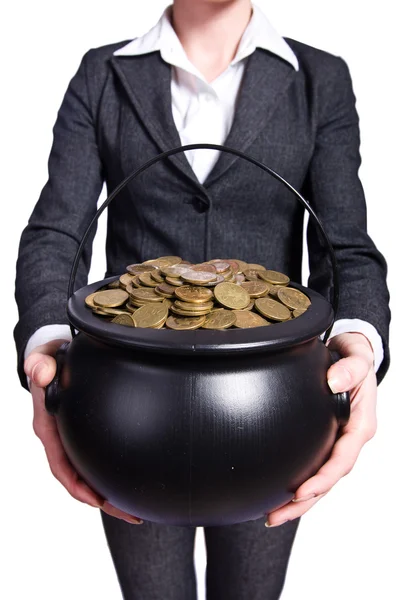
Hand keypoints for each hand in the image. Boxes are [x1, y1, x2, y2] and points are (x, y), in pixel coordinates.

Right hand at [24, 340, 142, 524]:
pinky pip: (97, 459)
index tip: (97, 500)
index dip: (78, 486)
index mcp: (48, 428)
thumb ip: (40, 364)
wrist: (55, 355)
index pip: (61, 465)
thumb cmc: (49, 359)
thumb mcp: (43, 357)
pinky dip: (112, 473)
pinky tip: (131, 480)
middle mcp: (61, 438)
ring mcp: (73, 438)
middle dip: (103, 499)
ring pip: (90, 473)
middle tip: (131, 513)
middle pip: (79, 478)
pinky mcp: (85, 434)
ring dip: (110, 492)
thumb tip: (41, 372)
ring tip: (136, 508)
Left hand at [265, 332, 376, 526]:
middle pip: (328, 479)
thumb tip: (333, 382)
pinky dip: (297, 481)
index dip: (322, 479)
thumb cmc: (356, 356)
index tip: (300, 491)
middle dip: (304, 502)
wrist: (353, 352)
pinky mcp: (325, 439)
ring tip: (271, 515)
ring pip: (319, 479)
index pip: (342, 460)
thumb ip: (350, 368)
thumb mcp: (359, 357)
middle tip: (274, 516)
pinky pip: (312, 465)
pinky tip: (276, 491)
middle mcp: (349, 439)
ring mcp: (337, 441)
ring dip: (297, 500)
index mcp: (360, 426)